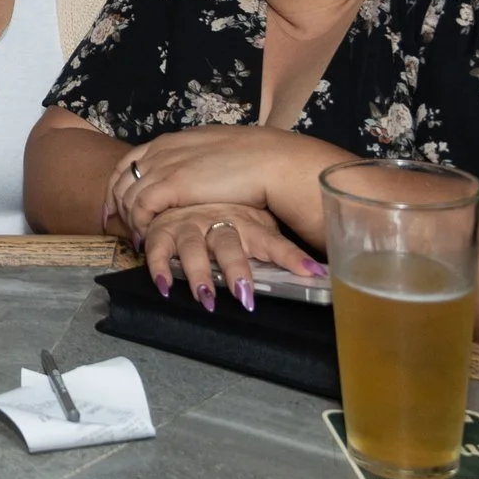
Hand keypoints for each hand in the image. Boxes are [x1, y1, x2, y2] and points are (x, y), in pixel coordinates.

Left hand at [106, 125, 347, 240]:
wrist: (270, 160)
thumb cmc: (252, 158)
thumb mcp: (213, 152)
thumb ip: (194, 160)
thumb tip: (192, 173)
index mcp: (170, 141)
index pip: (128, 162)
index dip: (118, 185)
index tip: (115, 205)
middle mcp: (161, 151)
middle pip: (121, 179)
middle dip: (116, 205)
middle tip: (117, 227)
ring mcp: (165, 166)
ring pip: (128, 195)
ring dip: (129, 220)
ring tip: (138, 238)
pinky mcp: (172, 184)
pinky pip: (140, 207)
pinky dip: (139, 224)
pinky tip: (148, 237)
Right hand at [138, 202, 323, 312]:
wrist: (187, 180)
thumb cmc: (228, 210)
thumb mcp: (258, 221)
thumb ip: (280, 246)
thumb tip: (321, 270)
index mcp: (246, 222)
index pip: (274, 242)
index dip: (292, 258)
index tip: (312, 273)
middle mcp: (218, 222)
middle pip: (228, 246)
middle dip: (235, 270)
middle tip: (245, 295)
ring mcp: (188, 225)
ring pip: (192, 248)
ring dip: (199, 273)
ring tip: (206, 298)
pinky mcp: (163, 230)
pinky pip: (157, 250)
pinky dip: (159, 268)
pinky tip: (164, 287)